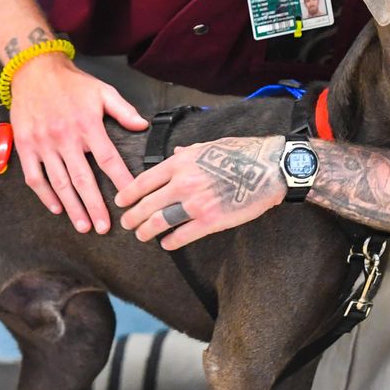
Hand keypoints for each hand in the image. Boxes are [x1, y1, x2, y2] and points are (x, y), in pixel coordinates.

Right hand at [9, 54, 147, 232]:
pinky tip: (57, 209)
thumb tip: (142, 127)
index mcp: (87, 125)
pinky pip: (35, 176)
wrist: (34, 70)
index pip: (108, 159)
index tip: (131, 199)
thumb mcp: (102, 91)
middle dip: (94, 206)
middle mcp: (65, 137)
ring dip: (72, 207)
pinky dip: (45, 195)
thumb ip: (123, 110)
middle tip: (104, 227)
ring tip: (83, 226)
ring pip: (59, 182)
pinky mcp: (25, 146)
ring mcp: (43, 143)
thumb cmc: (72, 83)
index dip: (120, 181)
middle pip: (83, 179)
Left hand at [115, 135, 285, 248]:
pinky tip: (166, 243)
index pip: (143, 181)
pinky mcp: (210, 221)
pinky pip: (181, 236)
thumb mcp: (209, 146)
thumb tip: (174, 152)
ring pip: (159, 222)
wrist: (268, 168)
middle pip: (146, 205)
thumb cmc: (241, 154)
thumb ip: (187, 152)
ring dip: (146, 231)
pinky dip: (169, 242)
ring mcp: (195, 203)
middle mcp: (183, 183)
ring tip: (141, 235)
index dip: (128, 194)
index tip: (121, 202)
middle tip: (127, 223)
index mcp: (180, 163)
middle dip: (133, 217)